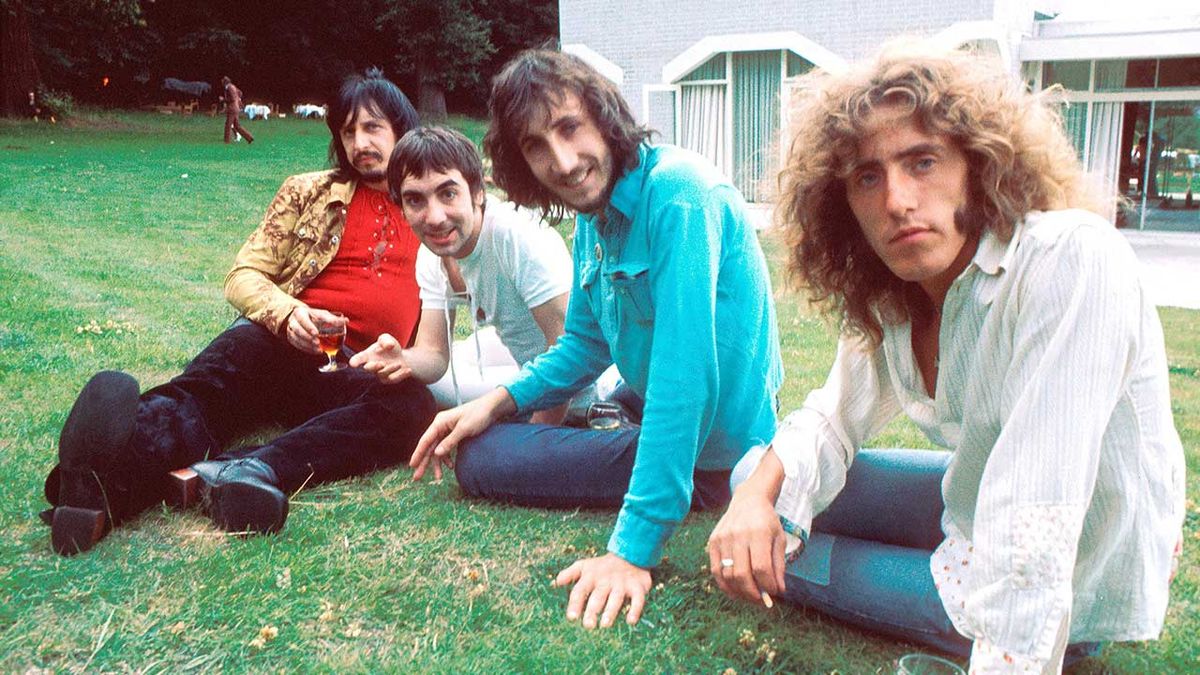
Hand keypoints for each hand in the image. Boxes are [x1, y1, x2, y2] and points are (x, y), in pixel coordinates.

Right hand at [286, 305, 343, 354]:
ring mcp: (291, 330)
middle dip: (307, 337)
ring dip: (307, 344)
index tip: (316, 333)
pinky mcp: (291, 338)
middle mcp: (293, 321)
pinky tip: (315, 351)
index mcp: (300, 313)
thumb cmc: (314, 316)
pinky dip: (306, 348)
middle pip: (298, 329)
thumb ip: (333, 319)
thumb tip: (346, 321)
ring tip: (319, 349)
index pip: (303, 319)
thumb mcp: (322, 315)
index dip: (309, 327)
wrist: (302, 319)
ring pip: (296, 338)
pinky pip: (297, 344)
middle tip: (317, 342)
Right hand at [349, 333, 411, 382]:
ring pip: (382, 374)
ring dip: (391, 368)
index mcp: (367, 355)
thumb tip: (388, 346)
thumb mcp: (387, 339)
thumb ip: (386, 340)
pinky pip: (393, 379)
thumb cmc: (390, 347)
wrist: (401, 357)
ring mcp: (379, 374)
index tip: (353, 363)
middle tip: (381, 363)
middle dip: (374, 367)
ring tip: (399, 363)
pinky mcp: (389, 380)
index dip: (355, 361)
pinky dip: (401, 375)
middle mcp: (371, 365)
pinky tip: (408, 370)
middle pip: (369, 368)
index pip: (359, 358)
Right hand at [410, 388, 514, 480]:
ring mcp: (447, 430)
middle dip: (424, 462)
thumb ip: (450, 441)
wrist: (491, 408)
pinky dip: (447, 457)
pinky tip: (450, 466)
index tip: (412, 465)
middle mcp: (440, 426)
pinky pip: (446, 448)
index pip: (425, 440)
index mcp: (440, 422)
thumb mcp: (464, 429)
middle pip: (429, 447)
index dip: (418, 454)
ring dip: (437, 463)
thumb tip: (437, 454)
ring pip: (437, 449)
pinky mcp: (453, 434)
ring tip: (438, 477)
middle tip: (417, 477)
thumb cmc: (478, 415)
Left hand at [553, 552, 651, 627]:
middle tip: (588, 625)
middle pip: (598, 596)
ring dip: (611, 611)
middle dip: (593, 610)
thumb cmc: (602, 566)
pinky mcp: (638, 587)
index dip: (575, 604)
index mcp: (591, 576)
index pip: (580, 590)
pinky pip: (638, 599)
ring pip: (616, 598)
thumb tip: (553, 583)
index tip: (572, 617)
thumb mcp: (584, 566)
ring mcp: (622, 583)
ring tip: (605, 624)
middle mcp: (606, 580)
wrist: (630, 554)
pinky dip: (635, 609)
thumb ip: (569, 574)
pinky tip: (630, 621)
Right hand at [706, 485, 787, 605]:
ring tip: (750, 596)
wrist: (748, 501)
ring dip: (739, 592)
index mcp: (758, 533)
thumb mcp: (779, 539)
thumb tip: (778, 591)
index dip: (768, 585)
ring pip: (727, 575)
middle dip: (753, 593)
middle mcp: (738, 535)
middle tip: (762, 600)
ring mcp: (722, 538)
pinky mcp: (712, 542)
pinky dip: (725, 586)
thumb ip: (779, 566)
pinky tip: (735, 592)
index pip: (761, 568)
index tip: (774, 592)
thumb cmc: (767, 522)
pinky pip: (715, 571)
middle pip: (742, 575)